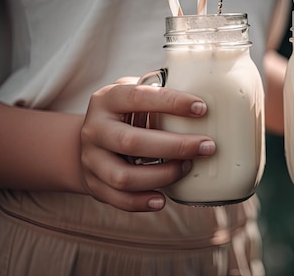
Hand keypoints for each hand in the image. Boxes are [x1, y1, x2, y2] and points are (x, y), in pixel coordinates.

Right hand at [79, 83, 214, 211]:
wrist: (83, 140)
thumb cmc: (124, 113)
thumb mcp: (134, 94)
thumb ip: (161, 92)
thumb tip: (210, 90)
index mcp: (107, 99)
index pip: (139, 97)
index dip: (171, 102)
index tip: (202, 108)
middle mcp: (95, 129)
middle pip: (133, 142)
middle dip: (175, 146)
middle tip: (208, 146)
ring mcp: (91, 160)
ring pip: (124, 177)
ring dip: (162, 175)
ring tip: (188, 167)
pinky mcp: (93, 185)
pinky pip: (117, 199)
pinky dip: (141, 202)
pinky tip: (162, 200)